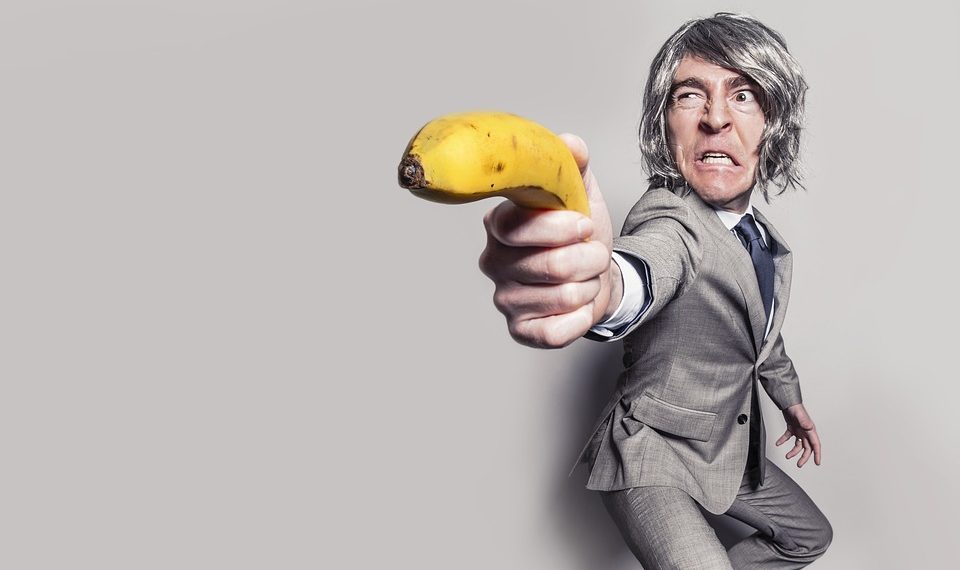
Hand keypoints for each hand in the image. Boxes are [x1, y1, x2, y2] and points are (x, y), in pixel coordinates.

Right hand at [478, 134, 616, 347]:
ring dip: (589, 286)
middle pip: (553, 265)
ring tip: (584, 277)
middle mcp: (493, 261)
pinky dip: (580, 318)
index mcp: (499, 223)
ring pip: (564, 296)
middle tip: (592, 253)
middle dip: (590, 259)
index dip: (561, 228)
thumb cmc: (580, 233)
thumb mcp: (580, 191)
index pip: (519, 227)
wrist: (596, 276)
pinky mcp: (520, 330)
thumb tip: (569, 143)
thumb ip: (572, 164)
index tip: (584, 224)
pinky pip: (557, 332)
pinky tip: (577, 306)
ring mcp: (503, 299)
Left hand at [776, 403, 821, 467]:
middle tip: (799, 465)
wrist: (788, 402)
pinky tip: (778, 443)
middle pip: (807, 448)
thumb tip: (809, 428)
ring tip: (787, 456)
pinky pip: (788, 437)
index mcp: (810, 431)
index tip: (817, 463)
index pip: (815, 445)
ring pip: (798, 445)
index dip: (817, 454)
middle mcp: (806, 432)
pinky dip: (783, 441)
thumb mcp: (801, 416)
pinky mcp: (792, 428)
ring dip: (793, 451)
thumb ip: (805, 423)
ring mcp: (799, 430)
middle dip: (803, 457)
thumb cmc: (796, 408)